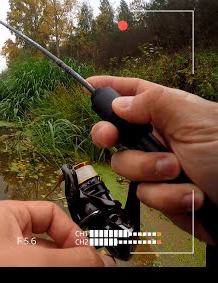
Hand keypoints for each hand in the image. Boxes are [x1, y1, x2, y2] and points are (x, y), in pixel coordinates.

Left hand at [0, 200, 114, 266]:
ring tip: (67, 274)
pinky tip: (43, 276)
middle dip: (65, 258)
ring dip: (52, 267)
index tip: (89, 259)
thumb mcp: (31, 259)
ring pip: (32, 260)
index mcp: (7, 214)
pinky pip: (18, 268)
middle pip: (45, 241)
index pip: (51, 214)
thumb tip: (103, 261)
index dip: (74, 234)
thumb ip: (70, 260)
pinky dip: (33, 272)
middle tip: (84, 272)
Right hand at [88, 76, 217, 243]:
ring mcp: (158, 168)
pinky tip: (192, 196)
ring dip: (151, 171)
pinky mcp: (162, 196)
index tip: (88, 86)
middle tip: (109, 138)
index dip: (110, 88)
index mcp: (170, 112)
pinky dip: (167, 197)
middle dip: (110, 136)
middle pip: (115, 132)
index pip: (134, 93)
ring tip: (179, 172)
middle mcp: (160, 138)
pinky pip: (145, 195)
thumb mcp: (194, 119)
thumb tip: (118, 103)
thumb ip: (153, 104)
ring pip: (124, 166)